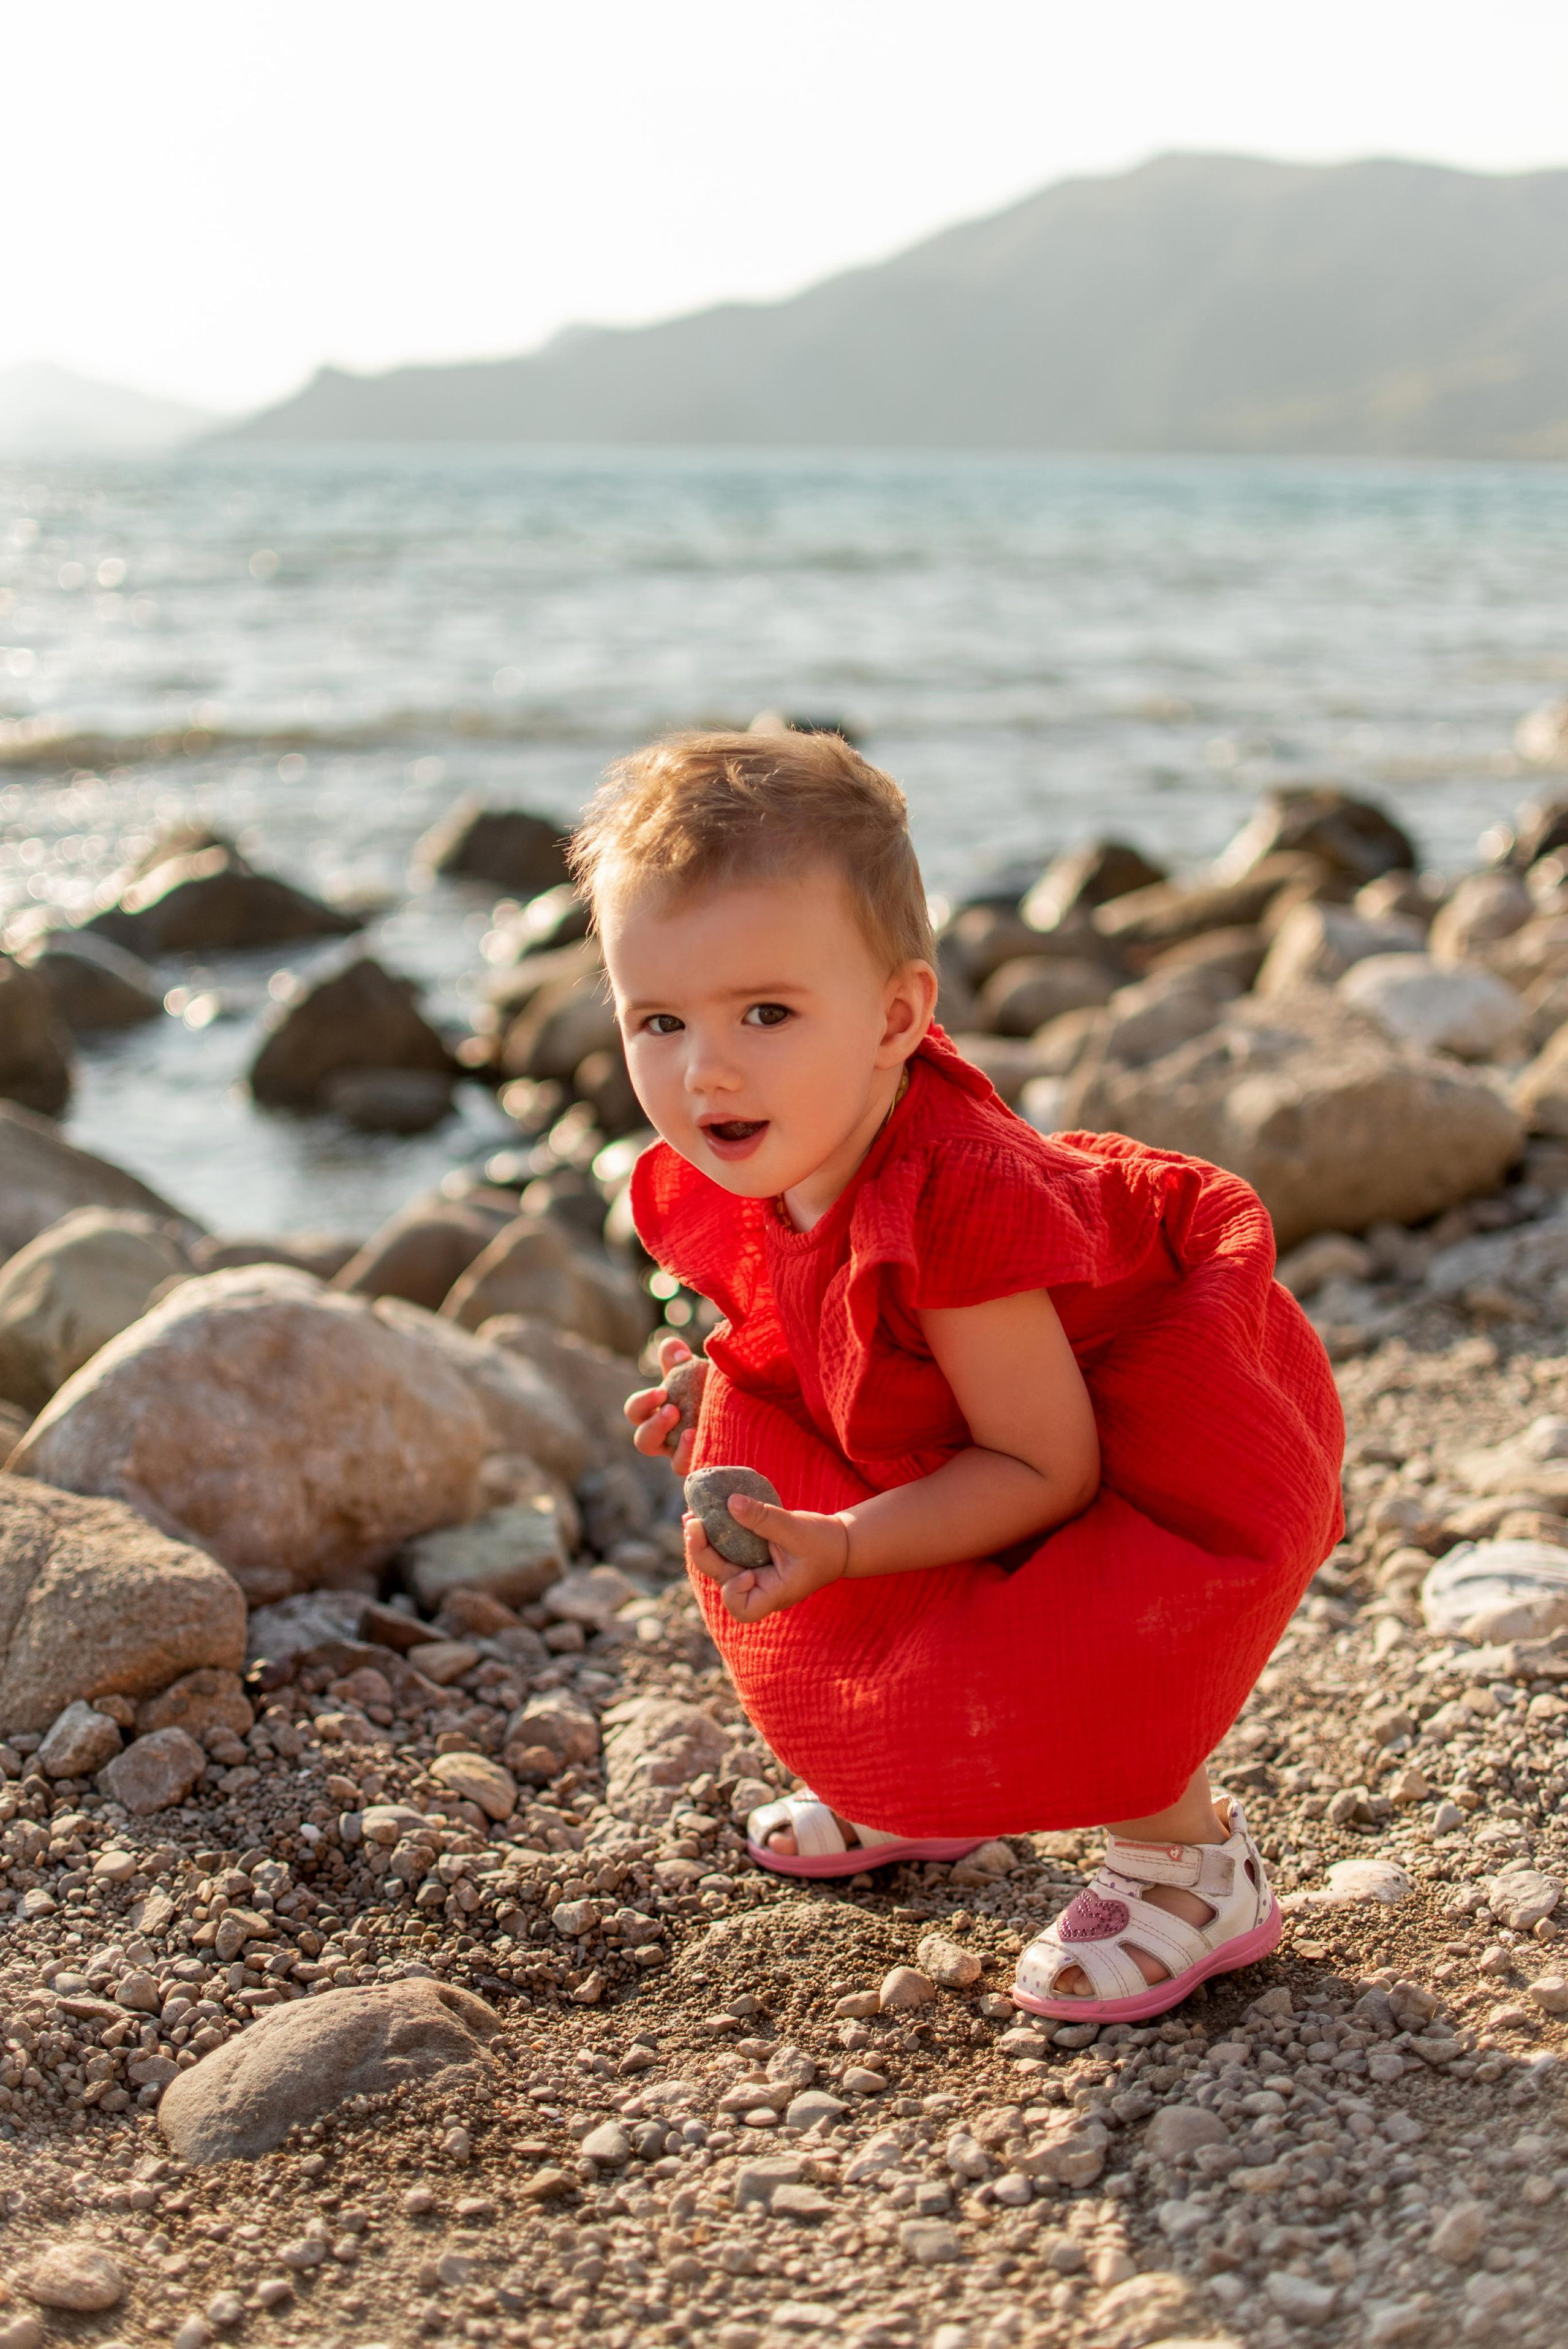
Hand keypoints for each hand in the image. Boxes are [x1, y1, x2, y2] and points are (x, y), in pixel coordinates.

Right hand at [623, 1334, 705, 1476]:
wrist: (748, 1405)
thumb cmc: (708, 1386)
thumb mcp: (692, 1369)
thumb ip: (678, 1358)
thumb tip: (675, 1349)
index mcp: (657, 1413)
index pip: (636, 1412)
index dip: (643, 1404)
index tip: (662, 1391)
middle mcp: (667, 1439)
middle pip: (644, 1441)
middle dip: (655, 1427)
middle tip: (672, 1411)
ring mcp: (689, 1457)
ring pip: (674, 1464)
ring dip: (680, 1449)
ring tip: (692, 1432)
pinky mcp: (712, 1466)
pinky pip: (704, 1472)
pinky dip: (706, 1460)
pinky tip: (717, 1447)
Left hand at [685, 1494, 849, 1621]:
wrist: (836, 1542)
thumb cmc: (822, 1542)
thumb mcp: (795, 1528)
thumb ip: (764, 1518)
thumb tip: (731, 1502)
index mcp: (775, 1593)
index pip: (743, 1609)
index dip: (734, 1591)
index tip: (744, 1571)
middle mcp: (759, 1588)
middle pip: (721, 1580)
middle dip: (702, 1552)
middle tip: (692, 1521)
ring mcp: (753, 1575)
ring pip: (718, 1564)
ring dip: (703, 1542)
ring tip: (691, 1516)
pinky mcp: (750, 1559)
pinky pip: (725, 1551)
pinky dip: (714, 1535)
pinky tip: (704, 1515)